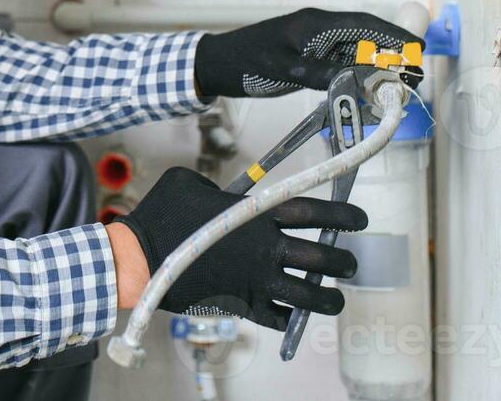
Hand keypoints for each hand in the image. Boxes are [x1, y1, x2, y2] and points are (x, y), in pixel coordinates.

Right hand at [114, 166, 365, 329]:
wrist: (140, 258)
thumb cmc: (161, 215)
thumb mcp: (188, 182)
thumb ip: (216, 184)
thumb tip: (224, 190)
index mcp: (254, 212)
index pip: (312, 210)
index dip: (343, 213)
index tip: (360, 219)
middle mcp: (263, 246)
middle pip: (321, 255)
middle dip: (344, 260)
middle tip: (350, 262)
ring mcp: (255, 279)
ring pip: (309, 294)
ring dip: (329, 297)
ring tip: (335, 298)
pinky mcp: (242, 304)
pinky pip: (279, 318)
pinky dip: (291, 317)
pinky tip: (294, 314)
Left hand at [194, 7, 423, 98]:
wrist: (217, 64)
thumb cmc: (244, 61)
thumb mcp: (282, 69)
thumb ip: (319, 72)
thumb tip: (356, 78)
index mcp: (315, 24)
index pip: (364, 24)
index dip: (394, 35)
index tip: (417, 49)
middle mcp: (320, 30)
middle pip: (366, 37)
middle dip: (393, 53)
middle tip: (413, 75)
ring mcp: (315, 44)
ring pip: (356, 52)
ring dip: (377, 67)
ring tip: (397, 87)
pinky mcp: (309, 58)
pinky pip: (342, 64)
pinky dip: (358, 76)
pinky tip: (368, 91)